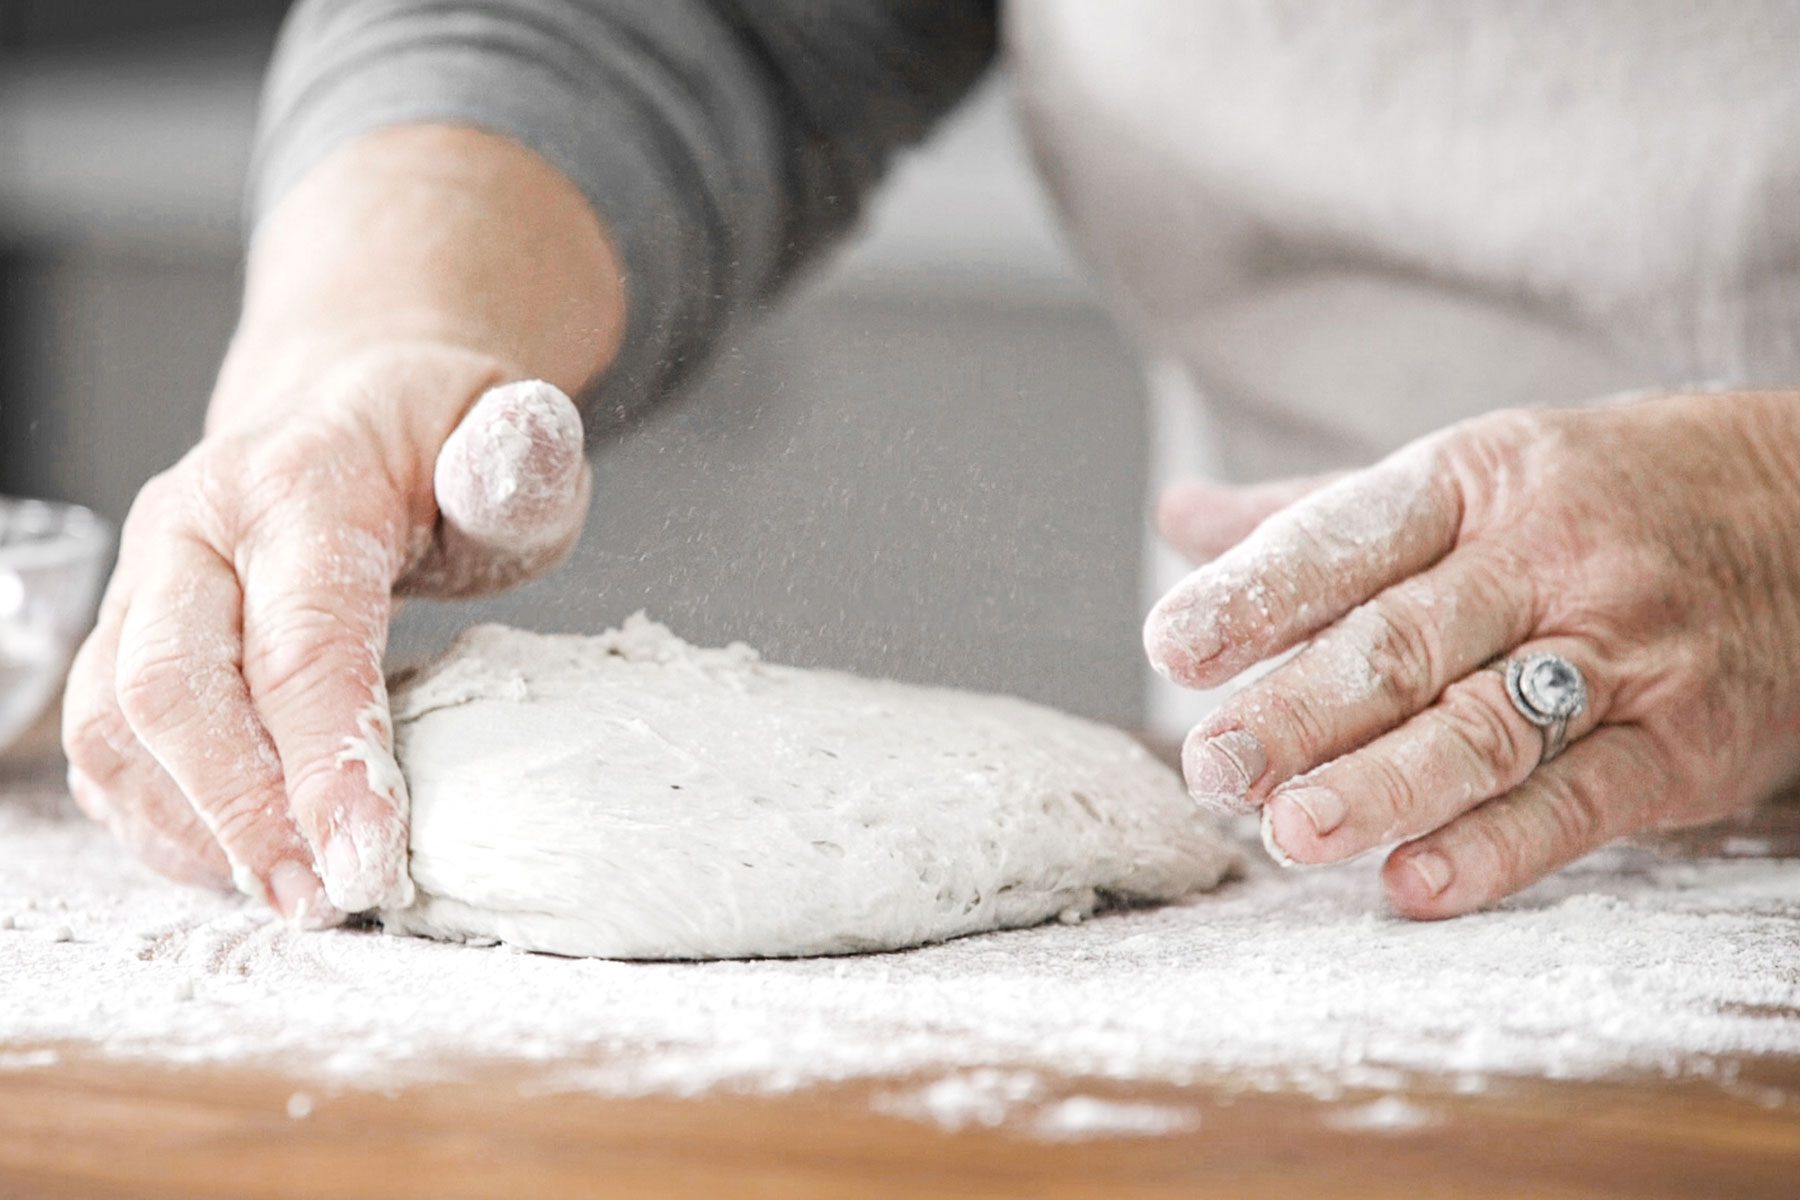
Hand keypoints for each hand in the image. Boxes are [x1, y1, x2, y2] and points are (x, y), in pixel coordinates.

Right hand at [61, 344, 588, 922]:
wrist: (349, 410)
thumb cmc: (439, 450)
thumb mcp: (507, 442)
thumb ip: (518, 464)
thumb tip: (522, 448)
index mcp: (297, 480)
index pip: (299, 638)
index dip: (328, 761)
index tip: (370, 862)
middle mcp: (194, 525)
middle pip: (175, 691)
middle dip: (246, 817)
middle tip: (326, 902)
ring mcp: (142, 578)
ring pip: (116, 726)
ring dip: (197, 830)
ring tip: (290, 893)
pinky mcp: (121, 630)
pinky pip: (104, 743)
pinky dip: (161, 817)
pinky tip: (240, 860)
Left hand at [1144, 391, 1799, 917]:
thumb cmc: (1597, 500)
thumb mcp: (1466, 477)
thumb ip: (1317, 516)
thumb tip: (1181, 520)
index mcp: (1471, 481)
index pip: (1347, 535)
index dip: (1257, 591)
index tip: (1173, 645)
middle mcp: (1542, 559)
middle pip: (1402, 641)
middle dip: (1297, 709)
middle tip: (1212, 766)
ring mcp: (1619, 652)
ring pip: (1485, 726)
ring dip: (1382, 785)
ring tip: (1292, 830)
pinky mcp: (1680, 743)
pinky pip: (1579, 802)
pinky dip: (1495, 849)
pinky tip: (1414, 884)